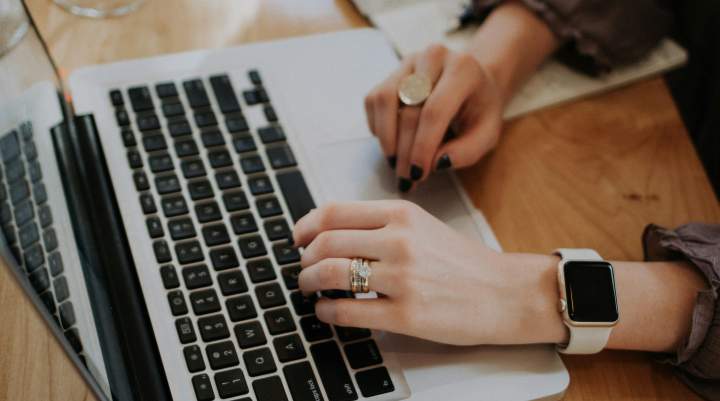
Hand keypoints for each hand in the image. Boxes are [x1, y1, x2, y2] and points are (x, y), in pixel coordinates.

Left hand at [293, 200, 562, 345]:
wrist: (505, 293)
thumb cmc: (463, 262)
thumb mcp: (423, 226)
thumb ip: (381, 225)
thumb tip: (331, 233)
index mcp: (401, 214)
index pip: (334, 211)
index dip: (305, 225)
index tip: (297, 238)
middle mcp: (399, 241)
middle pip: (325, 243)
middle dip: (303, 259)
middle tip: (302, 269)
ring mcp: (402, 278)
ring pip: (330, 274)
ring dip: (308, 283)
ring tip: (309, 289)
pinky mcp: (406, 315)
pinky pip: (348, 311)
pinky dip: (326, 312)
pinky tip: (326, 312)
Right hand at [364, 45, 503, 191]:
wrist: (473, 82)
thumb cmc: (480, 110)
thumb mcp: (487, 134)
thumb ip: (467, 151)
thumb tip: (436, 163)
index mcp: (463, 69)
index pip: (435, 110)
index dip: (422, 146)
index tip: (418, 174)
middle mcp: (433, 57)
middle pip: (409, 110)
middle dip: (405, 151)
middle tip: (406, 178)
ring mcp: (409, 62)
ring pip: (384, 100)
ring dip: (386, 138)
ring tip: (396, 162)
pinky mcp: (392, 71)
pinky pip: (374, 100)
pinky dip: (378, 126)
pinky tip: (393, 142)